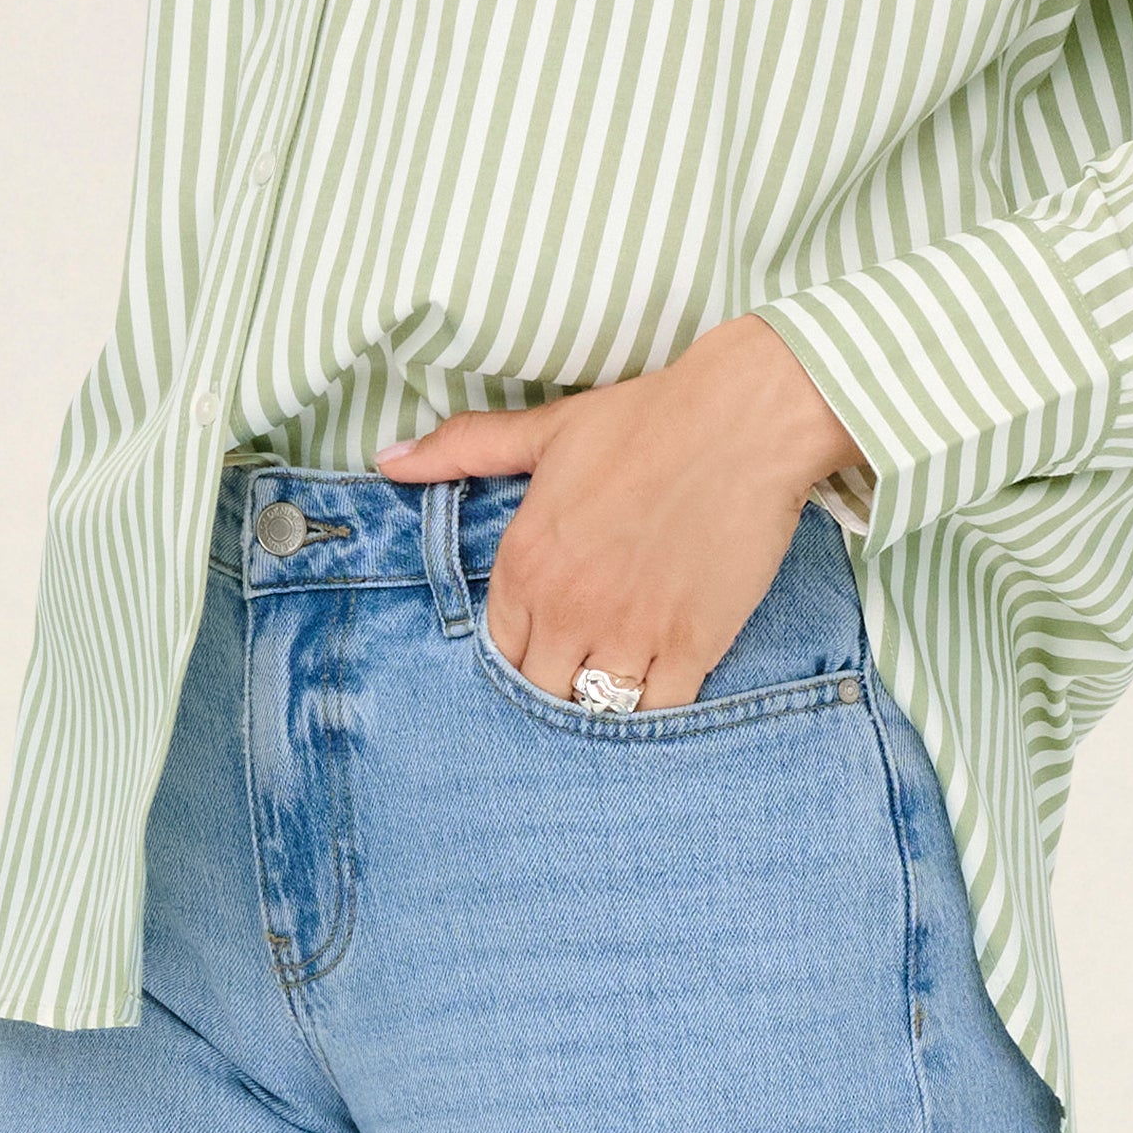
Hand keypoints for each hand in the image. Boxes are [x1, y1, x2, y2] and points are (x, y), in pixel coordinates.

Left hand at [377, 317, 869, 713]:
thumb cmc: (646, 419)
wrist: (744, 421)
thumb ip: (463, 449)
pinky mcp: (691, 646)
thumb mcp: (545, 430)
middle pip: (542, 690)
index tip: (549, 639)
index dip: (524, 650)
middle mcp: (568, 608)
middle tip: (587, 665)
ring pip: (595, 709)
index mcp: (525, 563)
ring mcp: (629, 633)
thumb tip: (388, 459)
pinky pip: (658, 713)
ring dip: (604, 703)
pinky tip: (663, 686)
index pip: (501, 649)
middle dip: (560, 682)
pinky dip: (657, 709)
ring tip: (621, 681)